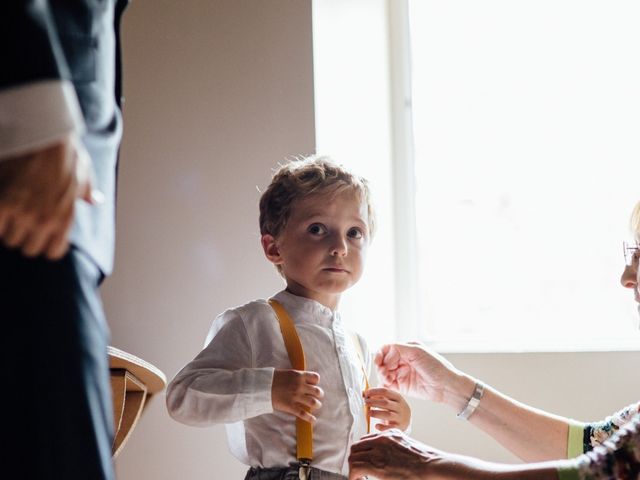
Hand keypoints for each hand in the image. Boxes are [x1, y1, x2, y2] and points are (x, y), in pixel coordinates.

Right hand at [0, 134, 99, 259]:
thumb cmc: (65, 153)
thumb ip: (87, 192)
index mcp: (66, 218)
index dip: (44, 244)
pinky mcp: (4, 203)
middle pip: (28, 249)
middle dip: (24, 236)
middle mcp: (46, 220)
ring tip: (11, 211)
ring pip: (9, 240)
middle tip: (20, 221)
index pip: (53, 253)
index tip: (38, 234)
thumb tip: (96, 200)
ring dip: (8, 227)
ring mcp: (24, 213)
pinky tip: (2, 206)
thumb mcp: (83, 174)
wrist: (44, 135)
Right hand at [272, 369, 323, 422]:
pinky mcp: (290, 406)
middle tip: (318, 396)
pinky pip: (303, 413)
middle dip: (319, 394)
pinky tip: (313, 420)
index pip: (315, 378)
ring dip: (317, 405)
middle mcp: (299, 386)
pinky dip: (310, 418)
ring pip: (313, 402)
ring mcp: (295, 397)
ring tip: (316, 406)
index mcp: (298, 375)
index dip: (316, 382)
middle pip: (317, 391)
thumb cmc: (272, 378)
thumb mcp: (286, 373)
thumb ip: (296, 377)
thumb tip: (302, 380)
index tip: (314, 385)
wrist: (261, 386)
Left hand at [349, 430, 560, 479]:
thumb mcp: (409, 448)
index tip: (362, 461)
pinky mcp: (377, 463)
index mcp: (390, 434)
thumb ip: (396, 449)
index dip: (362, 451)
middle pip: (357, 446)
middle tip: (357, 471)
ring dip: (353, 467)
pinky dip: (354, 475)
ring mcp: (378, 449)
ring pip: (354, 456)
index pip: (366, 439)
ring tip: (357, 477)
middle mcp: (381, 438)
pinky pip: (356, 468)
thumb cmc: (426, 461)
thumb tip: (390, 458)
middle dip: (355, 459)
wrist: (434, 467)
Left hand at [364, 387, 410, 430]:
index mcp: (398, 397)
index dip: (374, 391)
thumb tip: (363, 393)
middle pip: (385, 403)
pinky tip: (376, 425)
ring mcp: (400, 418)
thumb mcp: (390, 399)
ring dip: (376, 413)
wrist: (406, 420)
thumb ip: (378, 395)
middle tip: (365, 403)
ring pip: (388, 415)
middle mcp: (400, 407)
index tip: (366, 393)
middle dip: (373, 402)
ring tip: (368, 413)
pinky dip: (383, 427)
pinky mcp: (399, 428)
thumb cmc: (394, 407)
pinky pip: (390, 428)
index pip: (385, 391)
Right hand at [375, 342, 461, 402]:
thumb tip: (384, 350)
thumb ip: (399, 348)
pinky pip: (388, 384)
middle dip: (382, 366)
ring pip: (384, 372)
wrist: (446, 386)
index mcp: (407, 349)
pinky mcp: (402, 386)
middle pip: (384, 361)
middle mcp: (403, 360)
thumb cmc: (437, 367)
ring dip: (383, 375)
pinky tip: (388, 384)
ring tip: (388, 379)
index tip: (378, 361)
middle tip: (385, 372)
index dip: (380, 354)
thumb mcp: (417, 351)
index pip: (387, 349)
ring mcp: (402, 373)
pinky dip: (384, 384)